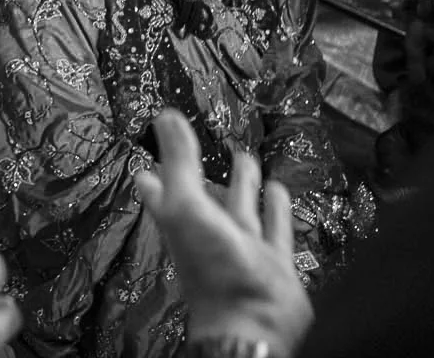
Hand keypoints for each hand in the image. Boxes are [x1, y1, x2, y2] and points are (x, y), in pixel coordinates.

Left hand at [133, 111, 312, 356]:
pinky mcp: (272, 259)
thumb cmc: (210, 265)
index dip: (156, 168)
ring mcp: (240, 246)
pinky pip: (274, 227)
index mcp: (178, 219)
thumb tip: (164, 115)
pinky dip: (276, 208)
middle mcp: (207, 232)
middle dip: (203, 169)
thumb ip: (178, 161)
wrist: (252, 318)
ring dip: (243, 183)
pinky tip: (279, 190)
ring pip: (240, 207)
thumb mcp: (187, 204)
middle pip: (201, 194)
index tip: (154, 145)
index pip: (160, 187)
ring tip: (245, 156)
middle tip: (206, 143)